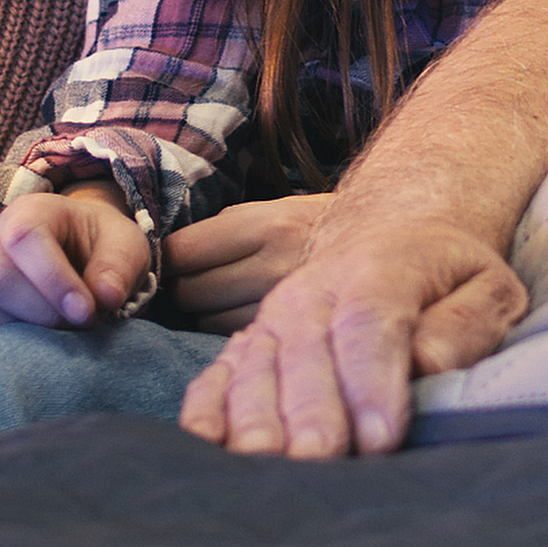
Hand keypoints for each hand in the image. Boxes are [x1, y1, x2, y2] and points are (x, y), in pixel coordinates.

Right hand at [0, 186, 153, 330]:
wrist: (79, 256)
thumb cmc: (101, 248)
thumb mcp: (126, 245)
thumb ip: (120, 266)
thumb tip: (104, 297)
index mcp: (30, 212)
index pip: (24, 239)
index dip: (53, 281)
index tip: (86, 312)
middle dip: (44, 314)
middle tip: (81, 325)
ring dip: (23, 335)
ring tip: (61, 333)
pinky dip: (1, 348)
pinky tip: (35, 343)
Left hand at [159, 192, 332, 329]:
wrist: (380, 245)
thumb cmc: (309, 227)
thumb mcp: (268, 209)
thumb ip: (220, 230)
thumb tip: (168, 257)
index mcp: (267, 225)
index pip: (184, 251)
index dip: (167, 257)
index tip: (170, 258)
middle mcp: (276, 267)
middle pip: (190, 291)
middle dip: (181, 287)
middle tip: (191, 279)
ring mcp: (286, 306)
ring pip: (206, 320)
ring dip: (202, 312)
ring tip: (220, 296)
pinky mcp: (291, 333)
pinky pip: (233, 337)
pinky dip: (225, 328)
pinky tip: (237, 313)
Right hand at [179, 208, 523, 459]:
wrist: (392, 232)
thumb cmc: (445, 275)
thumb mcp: (485, 285)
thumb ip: (464, 326)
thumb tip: (426, 366)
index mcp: (381, 268)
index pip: (370, 324)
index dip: (372, 382)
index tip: (381, 439)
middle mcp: (317, 291)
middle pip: (308, 353)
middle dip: (312, 411)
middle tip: (318, 460)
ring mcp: (276, 316)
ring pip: (258, 366)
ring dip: (256, 416)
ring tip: (262, 462)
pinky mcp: (250, 342)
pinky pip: (219, 375)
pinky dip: (207, 407)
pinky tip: (204, 443)